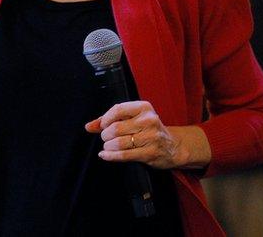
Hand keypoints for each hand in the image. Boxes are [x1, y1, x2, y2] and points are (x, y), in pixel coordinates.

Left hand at [85, 100, 210, 169]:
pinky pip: (124, 155)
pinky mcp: (150, 153)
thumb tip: (89, 127)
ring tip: (108, 146)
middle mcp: (149, 120)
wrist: (173, 146)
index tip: (102, 126)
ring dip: (108, 146)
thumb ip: (110, 120)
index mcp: (144, 108)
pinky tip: (105, 155)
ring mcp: (151, 137)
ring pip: (119, 142)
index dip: (106, 119)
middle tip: (106, 138)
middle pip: (116, 128)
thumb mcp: (133, 119)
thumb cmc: (148, 130)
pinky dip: (111, 156)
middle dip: (106, 135)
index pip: (118, 109)